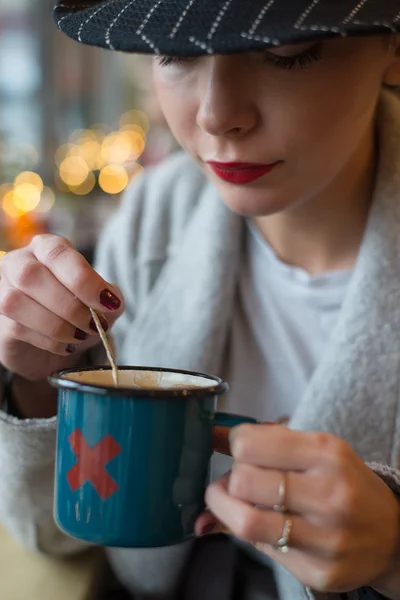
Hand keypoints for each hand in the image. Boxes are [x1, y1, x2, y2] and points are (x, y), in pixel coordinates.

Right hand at [0, 234, 124, 381]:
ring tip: (79, 335)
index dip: (83, 279)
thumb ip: (109, 297)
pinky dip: (48, 340)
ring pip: (17, 302)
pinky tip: (65, 345)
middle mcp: (18, 262)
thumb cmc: (75, 313)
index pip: (58, 253)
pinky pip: (17, 328)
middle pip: (31, 275)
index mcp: (46, 248)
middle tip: (94, 325)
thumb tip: (112, 300)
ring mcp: (2, 290)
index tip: (107, 302)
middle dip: (70, 305)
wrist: (51, 345)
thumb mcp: (99, 302)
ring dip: (57, 324)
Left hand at [199, 424, 399, 592]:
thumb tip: (210, 435)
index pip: (249, 443)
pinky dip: (251, 534)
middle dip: (231, 478)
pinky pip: (260, 549)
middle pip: (243, 481)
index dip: (234, 444)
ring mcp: (325, 538)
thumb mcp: (315, 448)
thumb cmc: (344, 483)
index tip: (239, 447)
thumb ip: (264, 441)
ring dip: (226, 508)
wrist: (391, 534)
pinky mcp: (317, 572)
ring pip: (244, 522)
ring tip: (236, 501)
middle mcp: (329, 494)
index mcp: (326, 453)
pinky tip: (266, 524)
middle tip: (239, 479)